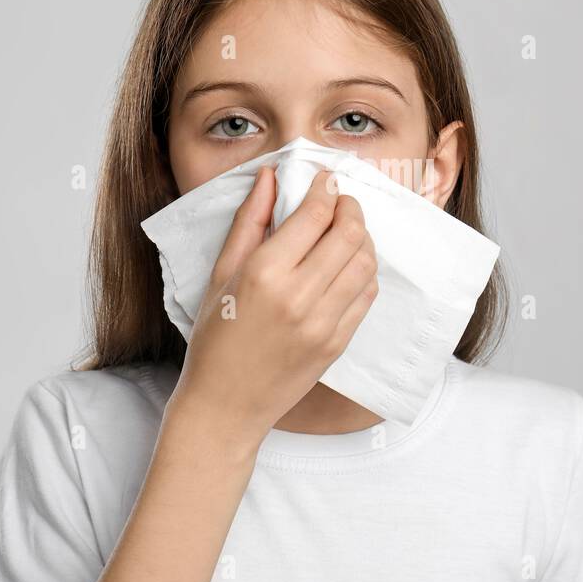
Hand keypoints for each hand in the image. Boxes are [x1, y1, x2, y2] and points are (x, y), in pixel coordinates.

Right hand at [169, 165, 378, 442]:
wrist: (226, 404)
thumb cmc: (215, 338)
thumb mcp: (222, 274)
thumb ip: (249, 221)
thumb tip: (270, 177)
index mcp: (264, 273)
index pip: (315, 215)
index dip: (326, 189)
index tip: (326, 179)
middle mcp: (299, 296)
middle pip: (349, 233)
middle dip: (350, 208)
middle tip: (341, 201)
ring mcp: (324, 322)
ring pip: (365, 262)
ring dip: (362, 237)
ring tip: (346, 231)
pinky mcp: (338, 342)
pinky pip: (367, 294)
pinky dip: (364, 271)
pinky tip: (348, 265)